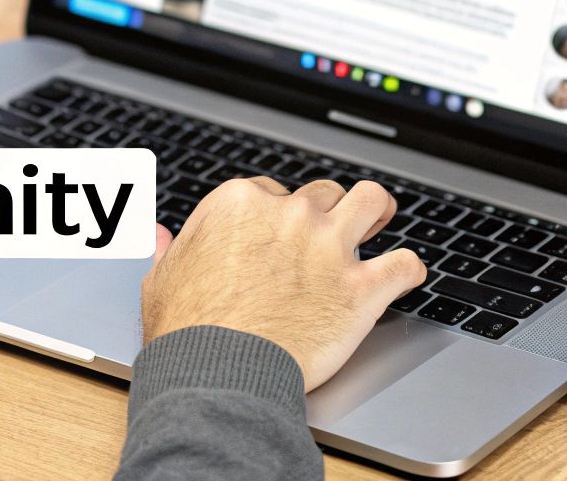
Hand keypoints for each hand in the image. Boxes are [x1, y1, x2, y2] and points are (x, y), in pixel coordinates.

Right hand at [140, 178, 425, 390]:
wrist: (218, 374)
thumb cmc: (186, 333)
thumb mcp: (163, 280)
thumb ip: (168, 250)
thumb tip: (158, 234)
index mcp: (240, 205)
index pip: (271, 191)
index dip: (275, 214)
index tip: (276, 235)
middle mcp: (289, 215)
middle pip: (321, 194)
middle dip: (324, 212)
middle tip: (327, 234)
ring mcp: (329, 247)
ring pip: (371, 202)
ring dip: (376, 211)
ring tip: (380, 220)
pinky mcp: (360, 287)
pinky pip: (404, 264)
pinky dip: (408, 270)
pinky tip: (405, 275)